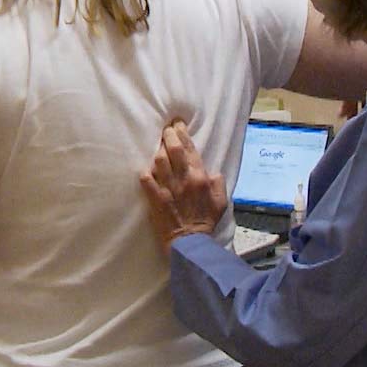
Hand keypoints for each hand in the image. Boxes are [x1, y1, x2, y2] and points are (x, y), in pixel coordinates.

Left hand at [139, 120, 226, 253]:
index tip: (177, 124)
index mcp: (200, 177)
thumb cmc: (205, 221)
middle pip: (173, 149)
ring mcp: (168, 189)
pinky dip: (145, 173)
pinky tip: (145, 169)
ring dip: (158, 151)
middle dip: (168, 134)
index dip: (182, 133)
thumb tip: (213, 172)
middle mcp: (183, 179)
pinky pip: (146, 181)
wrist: (190, 242)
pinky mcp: (156, 199)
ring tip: (158, 146)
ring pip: (159, 161)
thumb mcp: (221, 202)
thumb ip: (218, 184)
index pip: (190, 149)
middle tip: (166, 129)